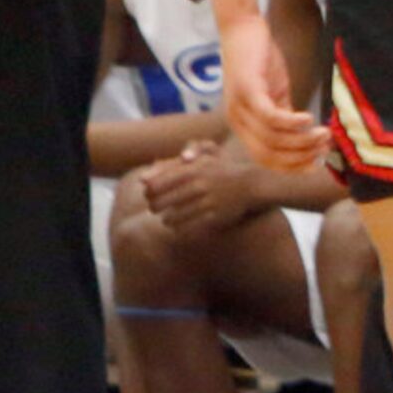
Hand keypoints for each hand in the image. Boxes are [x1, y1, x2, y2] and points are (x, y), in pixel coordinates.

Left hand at [142, 140, 259, 238]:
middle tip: (157, 208)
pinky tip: (180, 227)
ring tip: (168, 219)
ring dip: (166, 221)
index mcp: (191, 171)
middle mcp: (198, 186)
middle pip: (159, 204)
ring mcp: (207, 202)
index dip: (148, 193)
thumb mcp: (197, 161)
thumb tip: (141, 180)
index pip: (154, 186)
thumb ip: (169, 168)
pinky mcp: (215, 217)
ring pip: (171, 219)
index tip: (152, 195)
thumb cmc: (218, 171)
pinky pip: (187, 229)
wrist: (251, 184)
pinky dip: (179, 230)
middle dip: (155, 208)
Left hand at [221, 12, 328, 170]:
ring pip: (272, 139)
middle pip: (269, 155)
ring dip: (302, 141)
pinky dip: (292, 123)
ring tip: (325, 133)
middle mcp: (237, 121)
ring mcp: (239, 106)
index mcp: (242, 125)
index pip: (266, 159)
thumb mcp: (276, 94)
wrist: (242, 28)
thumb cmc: (261, 60)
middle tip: (326, 147)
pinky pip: (270, 116)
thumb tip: (308, 139)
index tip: (318, 164)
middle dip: (301, 157)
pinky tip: (309, 118)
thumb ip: (286, 117)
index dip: (292, 167)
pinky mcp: (247, 89)